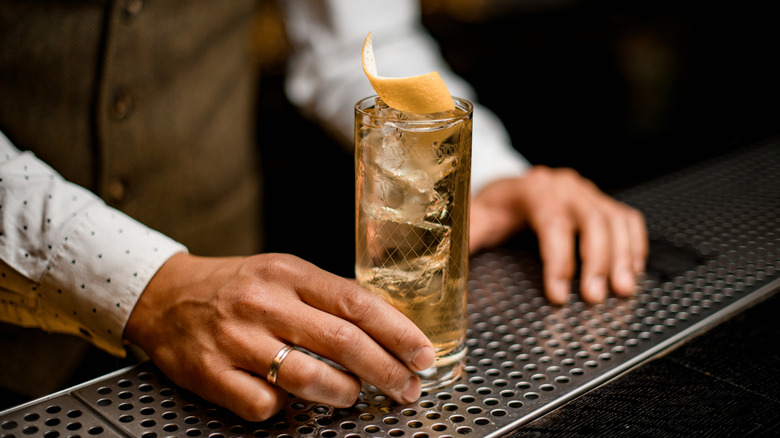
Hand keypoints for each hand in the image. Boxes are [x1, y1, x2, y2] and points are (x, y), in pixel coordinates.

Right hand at [124, 252, 434, 421]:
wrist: (164, 295)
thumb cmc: (236, 286)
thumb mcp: (283, 273)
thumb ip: (327, 296)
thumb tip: (386, 328)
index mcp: (289, 274)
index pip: (356, 302)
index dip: (397, 331)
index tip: (423, 354)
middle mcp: (265, 304)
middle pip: (342, 341)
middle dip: (386, 370)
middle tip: (407, 388)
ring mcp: (237, 339)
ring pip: (307, 377)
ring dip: (343, 392)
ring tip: (352, 394)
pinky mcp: (212, 373)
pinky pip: (263, 403)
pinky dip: (284, 407)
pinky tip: (286, 397)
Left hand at [470, 166, 647, 304]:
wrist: (507, 189)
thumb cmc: (492, 209)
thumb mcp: (475, 220)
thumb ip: (468, 238)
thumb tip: (453, 265)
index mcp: (533, 190)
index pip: (552, 223)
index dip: (559, 261)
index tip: (558, 295)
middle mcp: (565, 187)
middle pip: (592, 220)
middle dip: (598, 262)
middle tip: (596, 297)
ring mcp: (586, 192)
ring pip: (615, 219)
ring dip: (622, 256)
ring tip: (622, 289)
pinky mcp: (601, 201)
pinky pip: (627, 218)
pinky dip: (634, 244)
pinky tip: (633, 269)